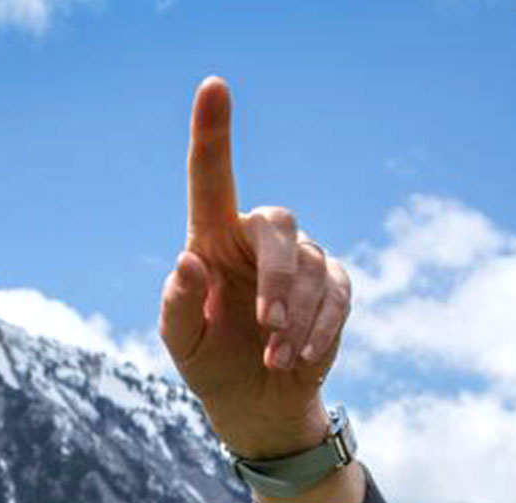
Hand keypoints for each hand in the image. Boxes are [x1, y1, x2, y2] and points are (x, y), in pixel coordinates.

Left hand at [160, 76, 350, 458]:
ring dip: (293, 318)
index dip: (213, 131)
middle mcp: (257, 237)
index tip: (212, 86)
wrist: (254, 401)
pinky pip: (337, 294)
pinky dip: (318, 329)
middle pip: (277, 225)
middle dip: (276, 277)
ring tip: (274, 357)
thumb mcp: (182, 342)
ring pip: (311, 266)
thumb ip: (178, 304)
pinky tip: (295, 359)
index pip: (211, 177)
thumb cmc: (210, 359)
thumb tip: (188, 262)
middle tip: (265, 325)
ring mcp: (301, 258)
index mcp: (212, 236)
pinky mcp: (334, 286)